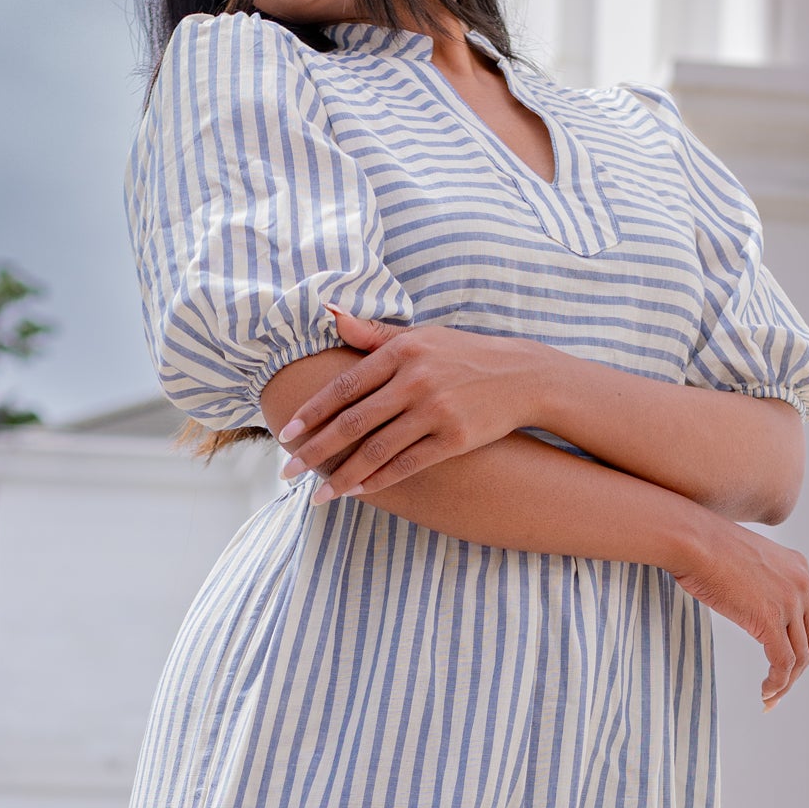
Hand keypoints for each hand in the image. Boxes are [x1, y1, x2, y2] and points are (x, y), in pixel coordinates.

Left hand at [278, 310, 548, 499]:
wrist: (522, 376)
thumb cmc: (463, 354)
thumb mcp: (421, 335)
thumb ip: (373, 333)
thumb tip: (328, 313)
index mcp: (401, 351)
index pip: (345, 387)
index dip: (312, 413)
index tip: (286, 434)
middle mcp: (415, 380)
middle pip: (353, 422)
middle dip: (316, 450)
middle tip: (288, 472)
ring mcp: (436, 410)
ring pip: (376, 450)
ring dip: (343, 476)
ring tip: (320, 494)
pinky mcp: (455, 439)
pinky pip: (407, 464)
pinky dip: (379, 480)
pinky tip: (358, 490)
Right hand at [669, 514, 808, 706]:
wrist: (692, 541)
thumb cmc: (703, 548)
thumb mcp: (744, 562)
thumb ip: (758, 583)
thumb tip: (748, 603)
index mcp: (799, 568)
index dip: (804, 644)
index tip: (787, 663)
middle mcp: (802, 584)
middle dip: (798, 669)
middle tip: (779, 688)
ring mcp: (790, 602)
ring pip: (801, 656)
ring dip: (787, 682)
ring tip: (769, 697)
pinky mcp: (771, 619)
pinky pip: (783, 662)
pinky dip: (777, 683)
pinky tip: (764, 694)